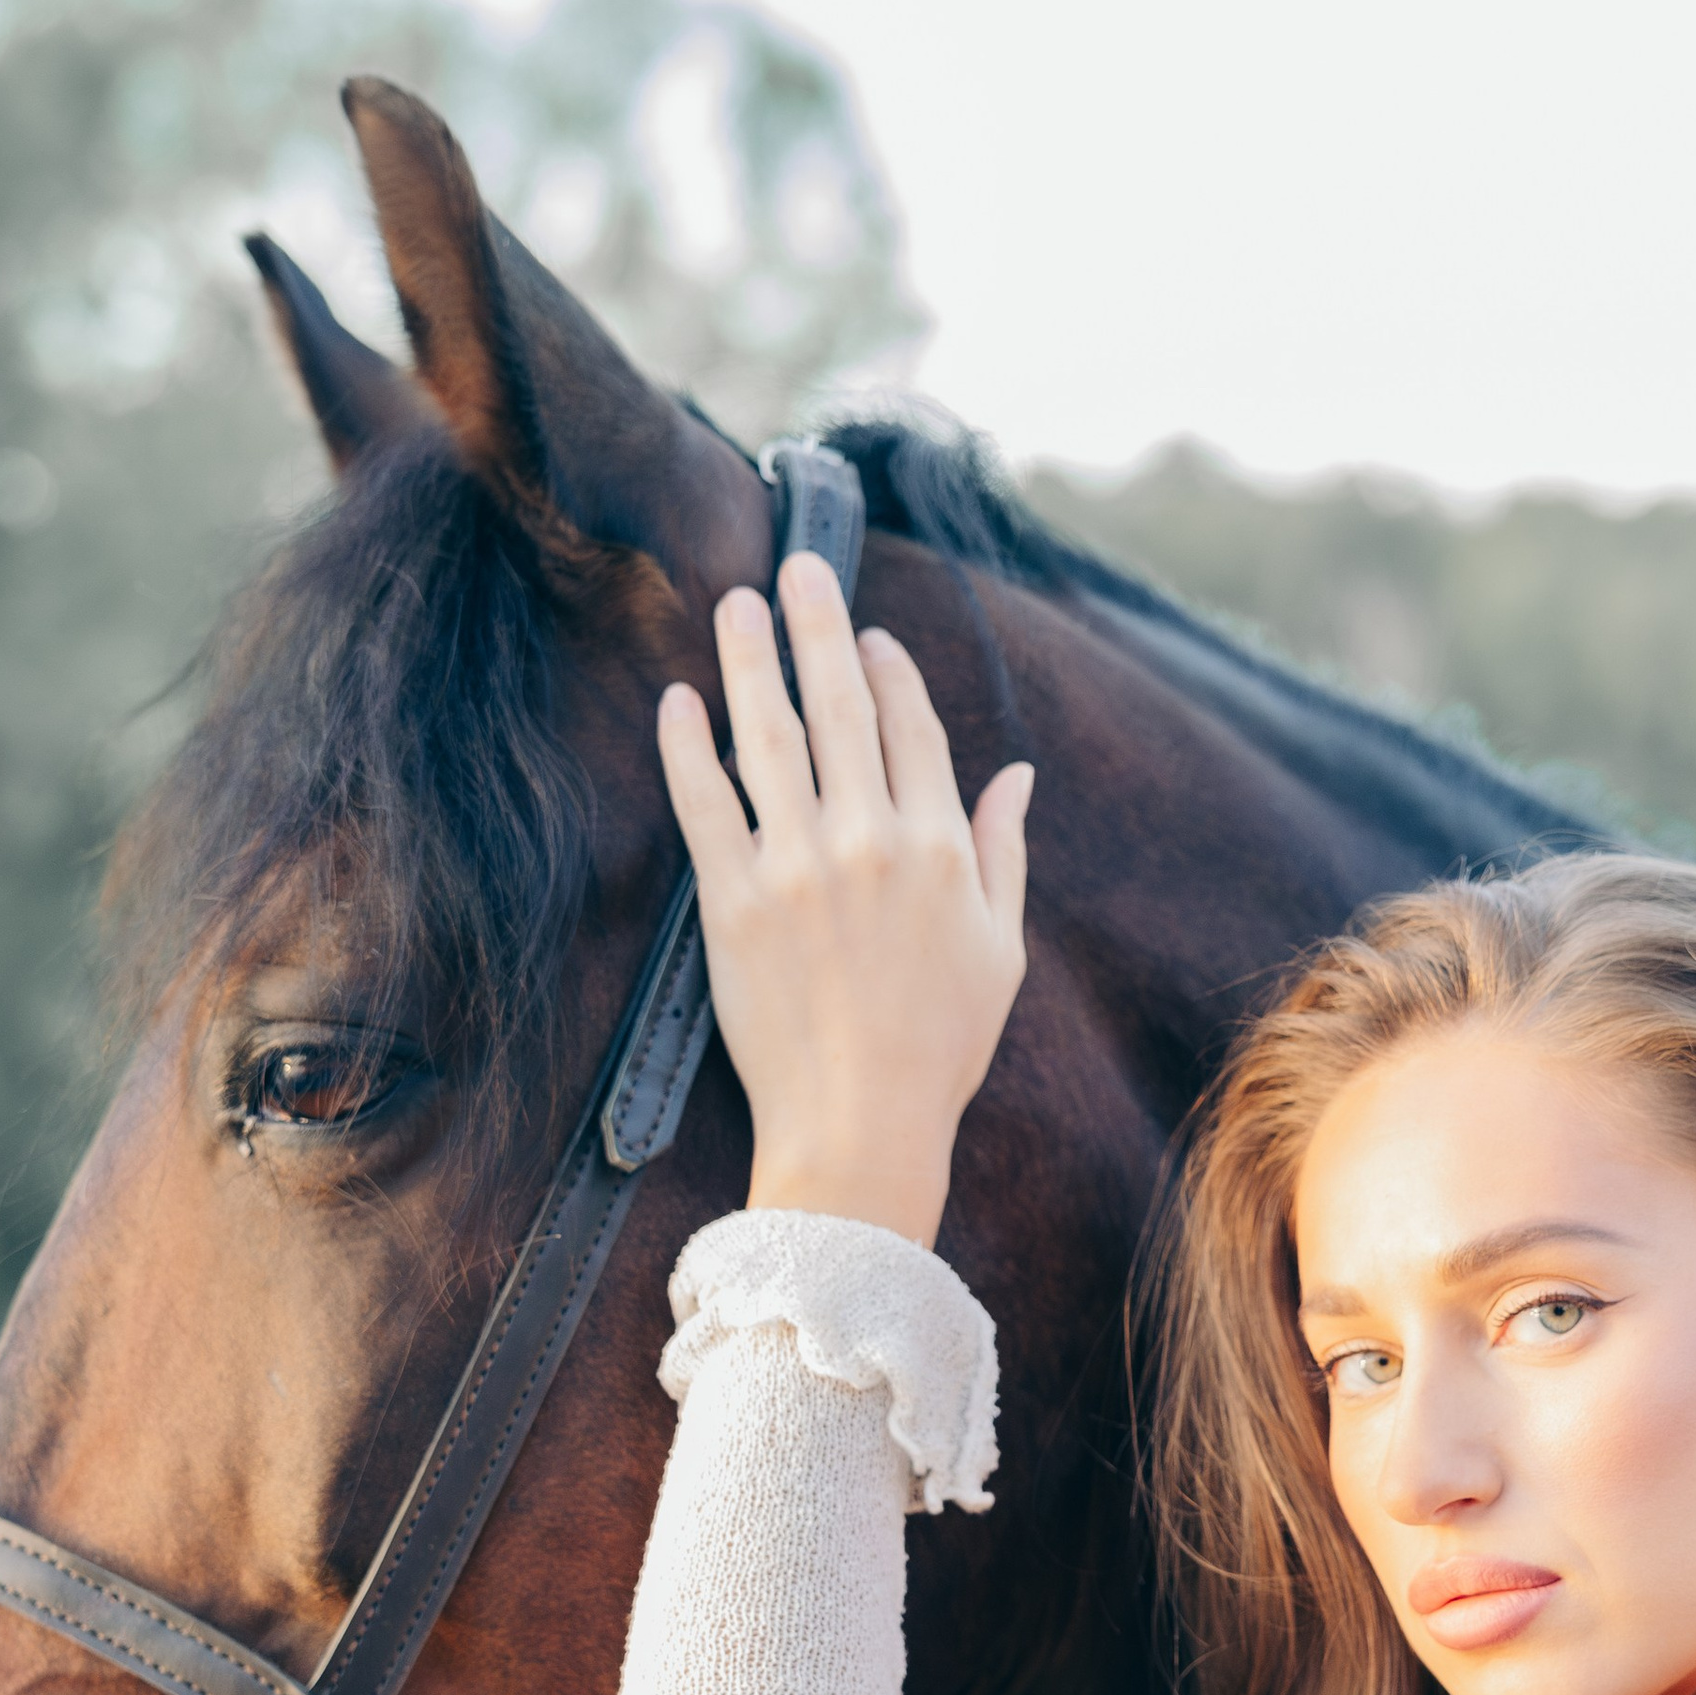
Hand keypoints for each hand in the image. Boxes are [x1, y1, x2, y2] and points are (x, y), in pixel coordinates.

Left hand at [656, 554, 1032, 1245]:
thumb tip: (1018, 773)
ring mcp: (797, 866)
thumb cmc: (939, 1048)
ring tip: (733, 606)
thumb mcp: (1001, 948)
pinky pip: (704, 804)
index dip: (889, 671)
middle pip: (839, 705)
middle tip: (796, 567)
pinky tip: (677, 701)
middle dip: (819, 625)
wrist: (861, 1127)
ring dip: (748, 659)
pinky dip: (687, 746)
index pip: (911, 728)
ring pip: (768, 734)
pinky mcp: (732, 902)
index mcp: (941, 848)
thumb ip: (1005, 851)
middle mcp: (871, 840)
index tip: (869, 634)